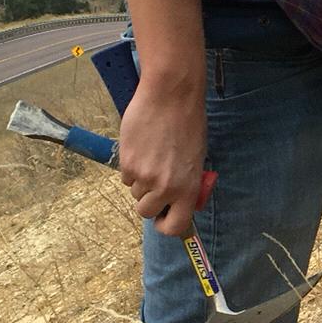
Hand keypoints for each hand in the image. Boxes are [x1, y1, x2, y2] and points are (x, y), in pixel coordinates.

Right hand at [118, 83, 208, 237]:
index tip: (163, 218)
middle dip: (149, 201)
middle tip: (154, 183)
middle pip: (146, 212)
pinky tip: (141, 148)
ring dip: (140, 181)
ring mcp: (144, 176)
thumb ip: (186, 182)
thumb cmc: (188, 123)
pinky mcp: (127, 163)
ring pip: (134, 192)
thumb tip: (176, 199)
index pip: (175, 226)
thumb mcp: (196, 158)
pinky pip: (125, 177)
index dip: (166, 225)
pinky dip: (131, 167)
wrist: (170, 96)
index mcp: (187, 188)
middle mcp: (166, 187)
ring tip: (151, 156)